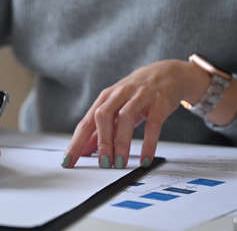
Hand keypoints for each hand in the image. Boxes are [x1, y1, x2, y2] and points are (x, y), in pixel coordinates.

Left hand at [62, 59, 209, 168]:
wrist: (167, 73)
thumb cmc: (136, 93)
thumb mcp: (116, 109)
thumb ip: (101, 129)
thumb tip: (84, 150)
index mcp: (105, 99)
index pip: (86, 123)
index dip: (76, 143)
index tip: (69, 161)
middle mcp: (119, 95)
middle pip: (103, 116)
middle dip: (101, 141)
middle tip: (102, 164)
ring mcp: (139, 97)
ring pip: (125, 118)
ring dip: (121, 142)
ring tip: (119, 163)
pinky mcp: (159, 103)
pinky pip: (152, 124)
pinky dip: (148, 143)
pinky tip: (145, 159)